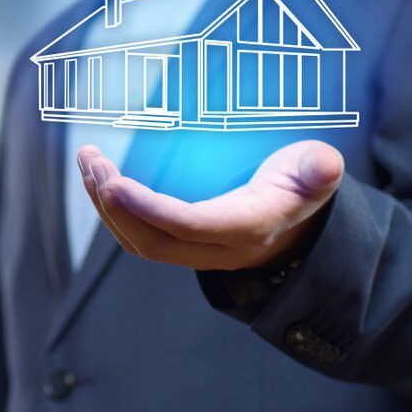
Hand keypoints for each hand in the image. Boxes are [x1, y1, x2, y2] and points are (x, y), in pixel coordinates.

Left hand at [76, 141, 343, 270]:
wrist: (299, 225)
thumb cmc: (303, 186)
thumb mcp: (317, 172)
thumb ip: (319, 170)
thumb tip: (323, 165)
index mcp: (249, 226)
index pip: (192, 225)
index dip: (151, 208)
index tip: (116, 182)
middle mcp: (218, 246)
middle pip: (154, 240)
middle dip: (114, 204)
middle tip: (92, 161)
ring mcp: (197, 250)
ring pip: (140, 241)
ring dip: (106, 206)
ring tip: (88, 163)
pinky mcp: (182, 244)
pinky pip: (140, 236)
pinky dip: (114, 210)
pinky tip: (101, 179)